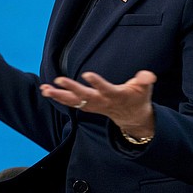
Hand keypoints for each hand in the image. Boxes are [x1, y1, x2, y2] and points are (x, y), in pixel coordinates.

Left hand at [40, 70, 156, 137]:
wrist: (133, 117)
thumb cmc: (137, 98)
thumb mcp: (144, 89)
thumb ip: (145, 81)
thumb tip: (148, 76)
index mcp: (116, 96)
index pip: (106, 89)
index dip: (98, 83)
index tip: (87, 74)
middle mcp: (102, 102)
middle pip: (85, 96)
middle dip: (72, 89)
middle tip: (58, 80)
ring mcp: (93, 105)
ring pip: (74, 102)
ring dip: (58, 95)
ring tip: (44, 89)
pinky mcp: (87, 106)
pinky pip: (70, 103)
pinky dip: (58, 97)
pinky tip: (45, 90)